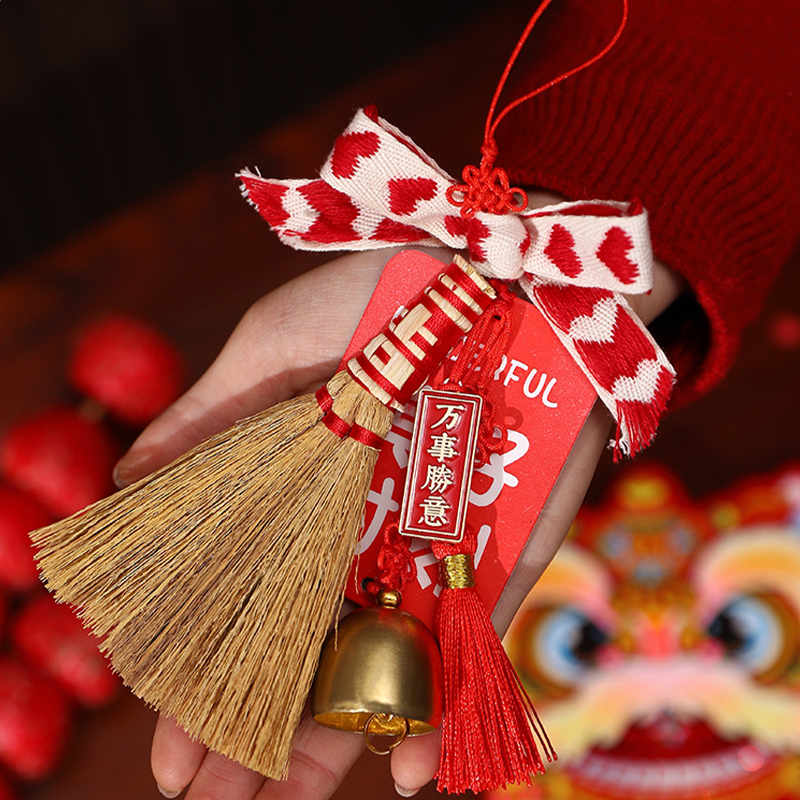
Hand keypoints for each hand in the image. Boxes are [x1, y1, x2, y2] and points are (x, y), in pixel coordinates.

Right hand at [115, 242, 683, 799]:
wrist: (506, 275)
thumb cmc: (384, 288)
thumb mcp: (276, 341)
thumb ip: (210, 416)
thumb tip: (121, 482)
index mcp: (299, 491)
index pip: (236, 599)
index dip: (196, 666)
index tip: (161, 731)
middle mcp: (356, 534)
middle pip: (297, 651)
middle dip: (250, 728)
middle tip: (199, 796)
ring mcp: (427, 552)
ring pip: (373, 669)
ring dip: (328, 747)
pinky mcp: (498, 556)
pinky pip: (467, 648)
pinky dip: (440, 711)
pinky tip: (406, 776)